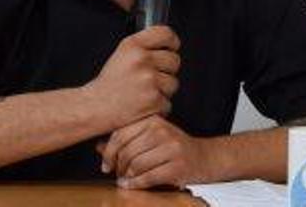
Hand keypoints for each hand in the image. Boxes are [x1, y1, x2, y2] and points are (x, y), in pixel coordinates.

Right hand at [84, 26, 180, 128]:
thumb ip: (144, 46)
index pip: (166, 34)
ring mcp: (149, 80)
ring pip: (173, 82)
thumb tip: (169, 45)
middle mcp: (142, 60)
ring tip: (143, 92)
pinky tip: (143, 104)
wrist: (94, 108)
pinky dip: (158, 106)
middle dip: (166, 70)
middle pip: (174, 60)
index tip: (171, 47)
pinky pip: (168, 102)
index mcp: (133, 45)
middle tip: (149, 77)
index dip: (172, 42)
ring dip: (163, 90)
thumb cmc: (108, 84)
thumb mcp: (122, 54)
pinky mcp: (153, 100)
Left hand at [98, 115, 214, 188]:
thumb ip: (128, 140)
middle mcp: (163, 131)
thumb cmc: (175, 148)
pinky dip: (135, 184)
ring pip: (135, 165)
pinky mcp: (177, 166)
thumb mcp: (153, 137)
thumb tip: (99, 146)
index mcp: (154, 120)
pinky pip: (147, 177)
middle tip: (116, 173)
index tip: (106, 163)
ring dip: (126, 176)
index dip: (109, 152)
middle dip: (117, 166)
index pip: (121, 134)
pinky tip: (131, 185)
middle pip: (127, 151)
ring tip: (125, 179)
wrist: (206, 157)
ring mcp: (172, 148)